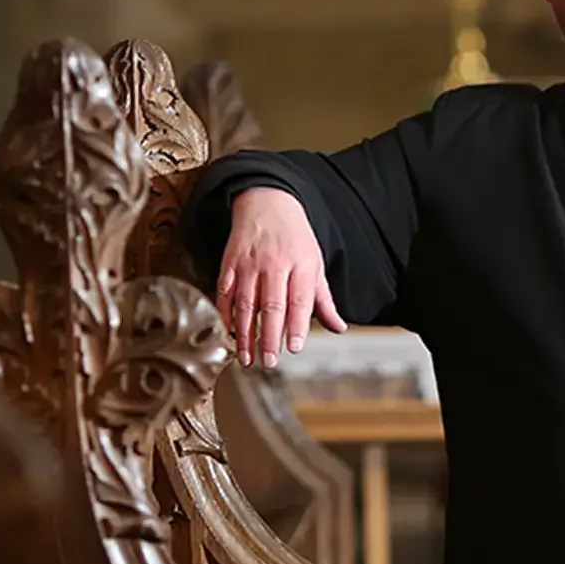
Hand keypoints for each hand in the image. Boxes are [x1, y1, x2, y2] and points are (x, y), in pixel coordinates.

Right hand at [218, 187, 345, 367]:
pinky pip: (225, 293)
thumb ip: (324, 300)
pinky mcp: (229, 264)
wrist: (267, 203)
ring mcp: (250, 264)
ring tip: (247, 357)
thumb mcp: (315, 264)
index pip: (300, 300)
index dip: (297, 325)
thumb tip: (339, 327)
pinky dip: (226, 315)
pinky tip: (228, 334)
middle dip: (270, 336)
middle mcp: (275, 265)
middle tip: (270, 360)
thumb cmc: (294, 238)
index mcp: (301, 265)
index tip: (294, 347)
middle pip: (272, 305)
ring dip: (246, 334)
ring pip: (246, 304)